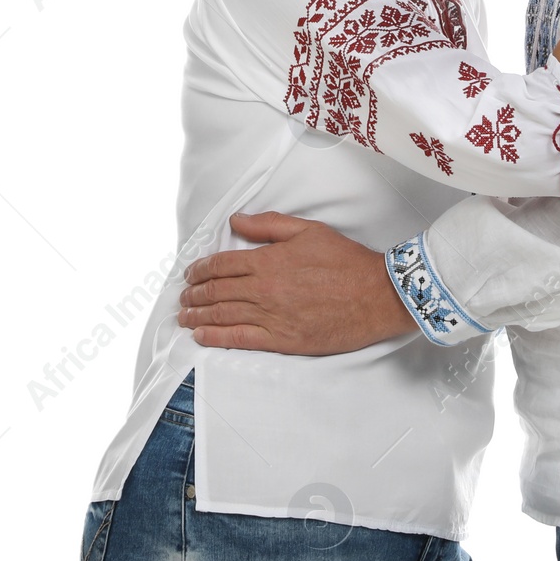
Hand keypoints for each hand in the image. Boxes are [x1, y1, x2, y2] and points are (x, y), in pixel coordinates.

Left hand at [177, 212, 415, 353]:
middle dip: (194, 293)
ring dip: (198, 315)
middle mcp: (265, 289)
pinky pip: (239, 338)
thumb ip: (269, 225)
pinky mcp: (282, 339)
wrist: (376, 295)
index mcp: (269, 260)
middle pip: (217, 291)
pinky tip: (201, 335)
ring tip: (184, 315)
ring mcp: (272, 316)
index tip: (191, 273)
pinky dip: (215, 337)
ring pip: (223, 315)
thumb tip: (237, 221)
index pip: (222, 264)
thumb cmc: (346, 261)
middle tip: (183, 296)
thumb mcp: (308, 231)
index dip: (200, 269)